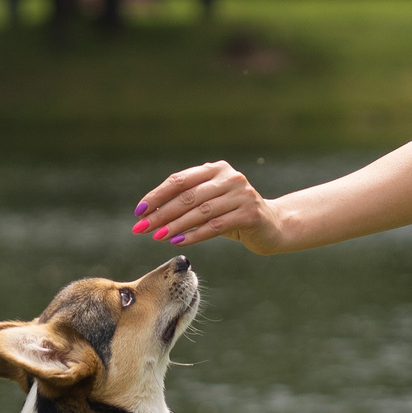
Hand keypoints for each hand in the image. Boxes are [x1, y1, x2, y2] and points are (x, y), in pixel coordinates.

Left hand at [132, 160, 288, 253]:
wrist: (272, 225)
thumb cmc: (232, 214)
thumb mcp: (210, 203)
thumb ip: (187, 202)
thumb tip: (149, 214)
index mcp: (216, 169)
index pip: (179, 180)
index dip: (157, 195)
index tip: (139, 212)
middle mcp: (230, 177)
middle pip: (188, 196)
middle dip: (161, 213)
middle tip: (142, 228)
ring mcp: (242, 194)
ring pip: (200, 212)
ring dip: (175, 226)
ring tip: (157, 236)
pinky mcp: (250, 213)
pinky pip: (215, 226)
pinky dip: (194, 235)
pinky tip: (178, 242)